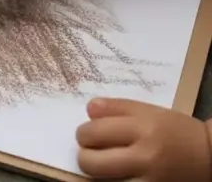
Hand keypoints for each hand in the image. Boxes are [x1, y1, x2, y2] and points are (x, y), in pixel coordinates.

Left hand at [76, 98, 211, 180]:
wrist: (210, 158)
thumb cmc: (177, 132)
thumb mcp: (150, 112)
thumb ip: (117, 108)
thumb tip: (88, 109)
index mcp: (143, 129)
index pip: (93, 132)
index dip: (84, 133)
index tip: (90, 134)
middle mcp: (145, 157)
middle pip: (90, 162)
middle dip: (85, 155)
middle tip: (93, 151)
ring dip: (98, 173)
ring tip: (106, 165)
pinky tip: (119, 175)